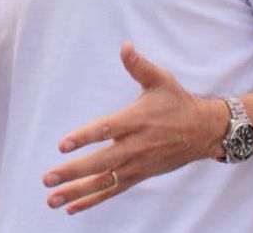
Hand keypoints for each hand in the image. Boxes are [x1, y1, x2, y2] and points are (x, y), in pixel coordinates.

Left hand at [42, 43, 227, 214]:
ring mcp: (138, 164)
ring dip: (77, 191)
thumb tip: (125, 46)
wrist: (204, 131)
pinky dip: (93, 199)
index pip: (108, 130)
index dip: (84, 137)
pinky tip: (71, 207)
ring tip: (52, 199)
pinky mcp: (139, 175)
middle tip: (48, 178)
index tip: (62, 145)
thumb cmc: (177, 102)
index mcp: (137, 120)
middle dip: (74, 171)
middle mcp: (137, 145)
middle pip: (102, 162)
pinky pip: (114, 190)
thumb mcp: (161, 79)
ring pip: (105, 181)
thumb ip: (139, 66)